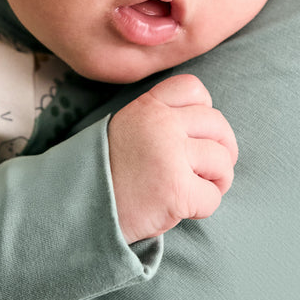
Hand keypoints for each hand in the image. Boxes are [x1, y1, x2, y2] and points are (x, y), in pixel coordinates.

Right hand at [108, 74, 238, 244]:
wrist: (76, 211)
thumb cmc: (109, 175)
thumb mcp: (126, 130)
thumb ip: (159, 119)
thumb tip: (209, 127)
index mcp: (147, 107)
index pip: (195, 89)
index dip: (205, 112)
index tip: (194, 136)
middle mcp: (160, 124)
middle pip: (218, 125)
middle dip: (222, 151)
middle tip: (208, 172)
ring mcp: (169, 155)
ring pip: (222, 162)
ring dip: (216, 182)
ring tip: (193, 192)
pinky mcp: (176, 190)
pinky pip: (213, 198)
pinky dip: (202, 208)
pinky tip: (180, 210)